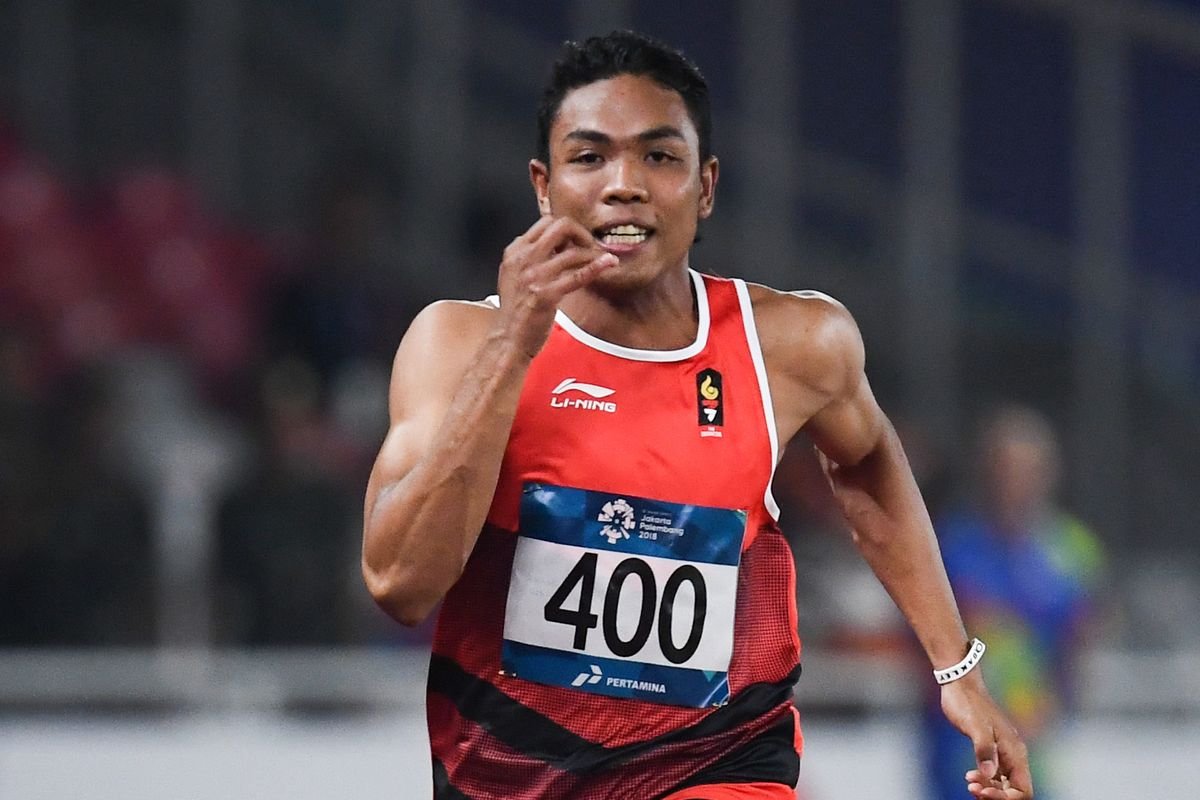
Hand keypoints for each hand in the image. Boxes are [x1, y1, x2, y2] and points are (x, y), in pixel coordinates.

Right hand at [496, 215, 617, 358]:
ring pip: (573, 252)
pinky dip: (597, 267)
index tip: (576, 242)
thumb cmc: (515, 309)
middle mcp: (523, 258)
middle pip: (560, 227)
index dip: (566, 229)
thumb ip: (531, 257)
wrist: (508, 338)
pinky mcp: (546, 295)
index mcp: (515, 251)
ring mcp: (534, 276)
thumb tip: (558, 244)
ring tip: (603, 259)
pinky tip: (610, 263)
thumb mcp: (515, 275)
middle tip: (590, 246)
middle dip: (581, 233)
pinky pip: (578, 276)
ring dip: (593, 253)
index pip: (546, 222)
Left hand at [941, 675, 1033, 798]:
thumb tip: (989, 774)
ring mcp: (1004, 753)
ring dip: (989, 789)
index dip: (1005, 797)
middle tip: (972, 789)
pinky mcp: (993, 750)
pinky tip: (970, 777)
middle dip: (996, 795)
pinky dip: (985, 781)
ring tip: (970, 784)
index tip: (983, 791)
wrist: (960, 685)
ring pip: (1005, 784)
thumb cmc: (967, 703)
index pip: (1023, 789)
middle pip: (1015, 790)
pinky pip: (996, 775)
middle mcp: (1014, 755)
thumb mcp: (975, 726)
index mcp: (1015, 751)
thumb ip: (984, 749)